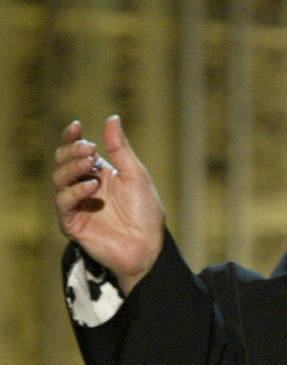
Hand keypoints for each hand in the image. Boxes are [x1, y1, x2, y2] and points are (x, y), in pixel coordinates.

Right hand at [53, 116, 164, 293]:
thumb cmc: (146, 213)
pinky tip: (92, 187)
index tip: (76, 126)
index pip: (77, 151)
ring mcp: (77, 205)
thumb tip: (112, 118)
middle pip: (63, 162)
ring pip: (59, 179)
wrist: (149, 246)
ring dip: (73, 168)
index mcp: (99, 174)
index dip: (72, 137)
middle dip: (72, 151)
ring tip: (91, 165)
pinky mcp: (72, 223)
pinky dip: (75, 192)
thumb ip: (121, 149)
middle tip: (89, 150)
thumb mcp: (136, 175)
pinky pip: (64, 203)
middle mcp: (84, 187)